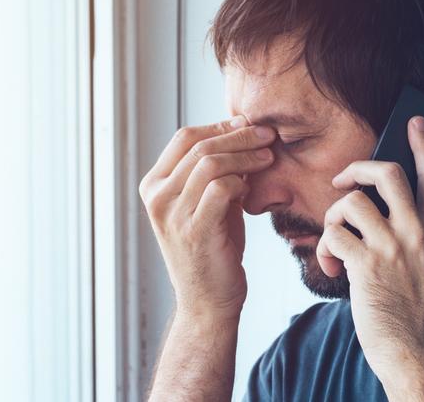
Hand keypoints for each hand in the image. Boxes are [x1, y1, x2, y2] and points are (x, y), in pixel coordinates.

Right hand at [138, 116, 275, 321]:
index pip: (185, 137)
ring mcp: (172, 214)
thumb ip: (215, 171)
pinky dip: (241, 181)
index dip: (219, 125)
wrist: (208, 299)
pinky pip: (221, 189)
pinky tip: (252, 187)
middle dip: (239, 135)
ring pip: (210, 163)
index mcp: (154, 185)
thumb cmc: (212, 247)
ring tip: (268, 156)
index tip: (248, 124)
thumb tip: (240, 131)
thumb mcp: (207, 201)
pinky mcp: (194, 230)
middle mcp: (157, 197)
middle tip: (267, 135)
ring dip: (245, 155)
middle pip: (199, 146)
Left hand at [317, 115, 423, 396]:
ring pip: (352, 203)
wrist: (418, 357)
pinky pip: (333, 235)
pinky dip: (325, 248)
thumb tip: (414, 206)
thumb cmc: (423, 313)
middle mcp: (421, 232)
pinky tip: (331, 267)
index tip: (414, 121)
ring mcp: (394, 248)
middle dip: (359, 168)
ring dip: (333, 218)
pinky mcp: (366, 266)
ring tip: (335, 241)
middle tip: (345, 180)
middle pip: (388, 173)